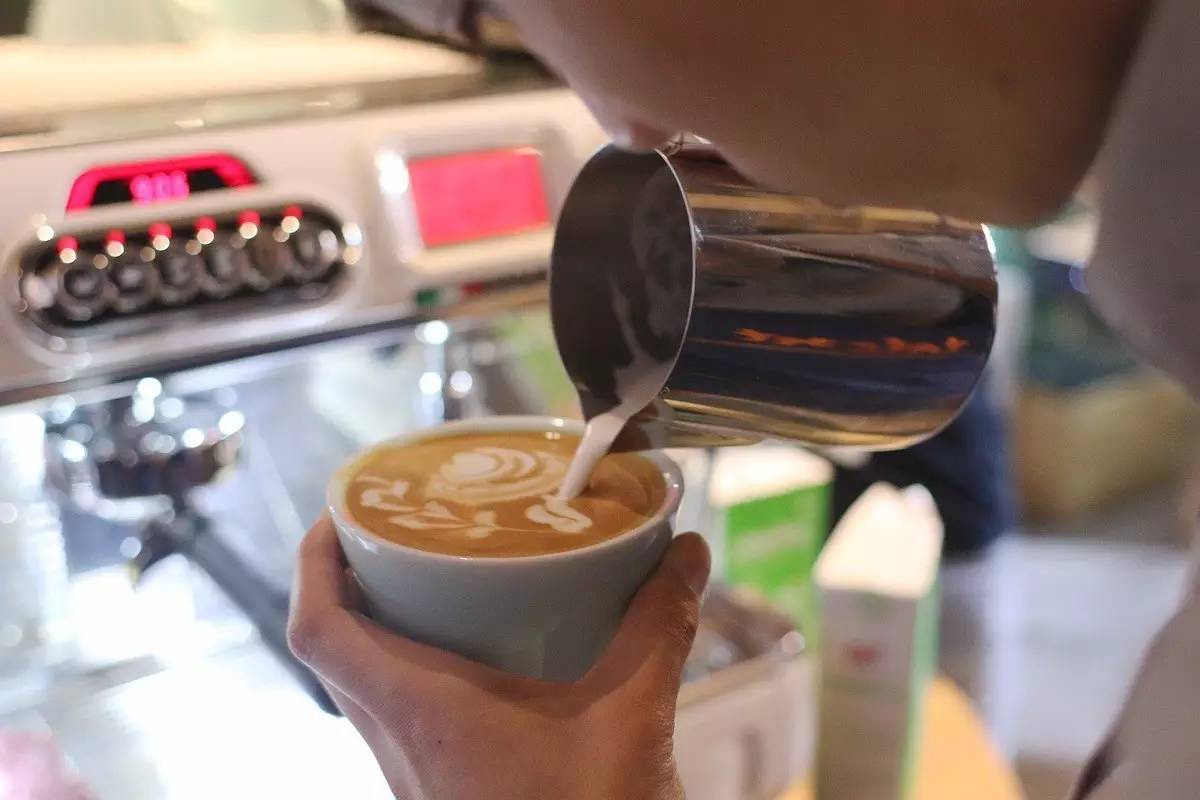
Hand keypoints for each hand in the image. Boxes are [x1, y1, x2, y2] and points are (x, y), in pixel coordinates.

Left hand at [288, 517, 710, 799]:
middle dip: (350, 582)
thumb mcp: (632, 716)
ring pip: (363, 689)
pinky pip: (399, 718)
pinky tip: (477, 657)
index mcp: (421, 713)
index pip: (318, 630)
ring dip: (379, 630)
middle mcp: (399, 745)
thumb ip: (659, 627)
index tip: (342, 513)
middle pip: (333, 652)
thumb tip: (689, 553)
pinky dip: (415, 672)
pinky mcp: (442, 792)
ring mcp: (415, 776)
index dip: (313, 562)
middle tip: (395, 532)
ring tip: (430, 580)